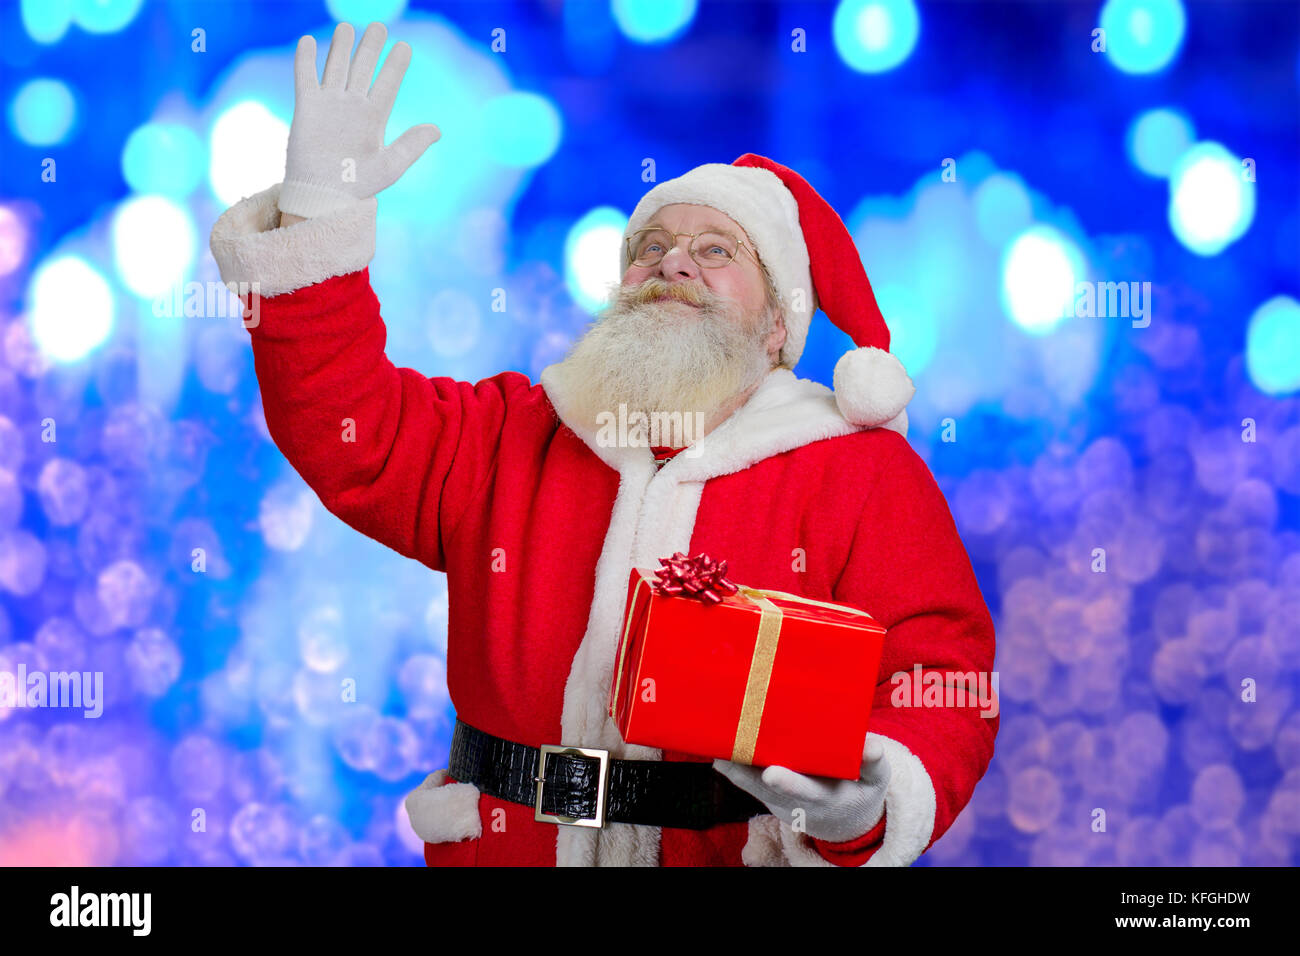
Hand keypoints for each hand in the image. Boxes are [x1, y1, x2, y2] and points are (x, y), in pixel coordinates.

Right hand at [280, 21, 440, 218]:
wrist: (324, 195)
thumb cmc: (358, 185)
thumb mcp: (391, 166)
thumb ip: (412, 145)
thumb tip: (437, 130)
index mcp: (375, 118)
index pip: (387, 84)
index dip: (395, 65)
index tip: (404, 46)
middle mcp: (353, 107)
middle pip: (363, 69)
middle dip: (370, 47)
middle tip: (378, 27)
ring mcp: (330, 105)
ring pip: (337, 68)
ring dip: (341, 48)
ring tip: (347, 28)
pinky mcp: (307, 108)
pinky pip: (306, 77)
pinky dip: (307, 60)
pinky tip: (309, 41)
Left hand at [713, 737, 889, 842]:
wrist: (842, 817)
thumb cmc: (859, 789)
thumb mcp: (875, 780)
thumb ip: (873, 763)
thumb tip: (871, 746)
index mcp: (824, 797)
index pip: (805, 792)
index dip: (788, 783)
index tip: (772, 773)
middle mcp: (795, 800)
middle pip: (766, 788)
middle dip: (747, 774)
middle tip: (727, 758)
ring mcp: (776, 797)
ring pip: (749, 783)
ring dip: (732, 766)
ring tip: (714, 743)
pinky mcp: (765, 790)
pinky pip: (745, 777)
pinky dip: (730, 763)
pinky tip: (715, 744)